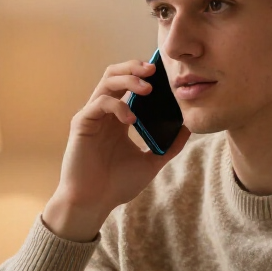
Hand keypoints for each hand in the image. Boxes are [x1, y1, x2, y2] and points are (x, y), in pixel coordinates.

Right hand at [44, 59, 189, 240]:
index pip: (130, 85)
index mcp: (119, 119)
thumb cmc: (117, 185)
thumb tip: (189, 128)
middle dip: (134, 67)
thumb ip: (169, 146)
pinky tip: (131, 119)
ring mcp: (92, 116)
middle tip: (154, 69)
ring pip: (107, 82)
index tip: (164, 72)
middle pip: (116, 75)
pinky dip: (117, 105)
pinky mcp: (82, 123)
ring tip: (147, 87)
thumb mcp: (151, 163)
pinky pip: (99, 103)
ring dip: (128, 79)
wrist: (94, 203)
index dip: (144, 74)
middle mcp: (105, 113)